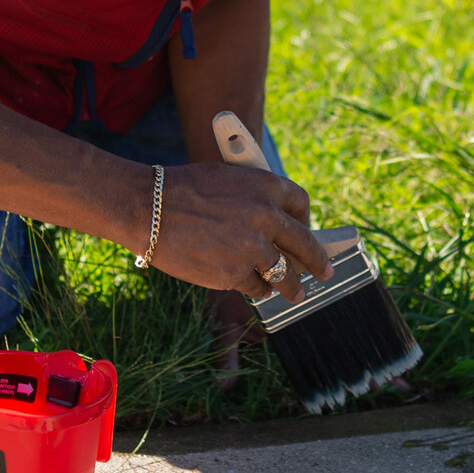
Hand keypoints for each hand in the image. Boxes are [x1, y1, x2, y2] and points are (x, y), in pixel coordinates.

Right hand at [139, 161, 330, 303]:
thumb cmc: (184, 189)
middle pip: (304, 245)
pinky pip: (256, 286)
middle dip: (317, 262)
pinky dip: (257, 288)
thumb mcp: (228, 179)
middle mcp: (267, 217)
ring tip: (295, 293)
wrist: (149, 208)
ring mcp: (252, 248)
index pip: (302, 206)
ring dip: (290, 285)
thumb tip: (277, 225)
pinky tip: (255, 288)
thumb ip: (255, 199)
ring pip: (283, 274)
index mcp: (267, 186)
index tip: (306, 232)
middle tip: (324, 272)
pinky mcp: (234, 273)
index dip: (305, 221)